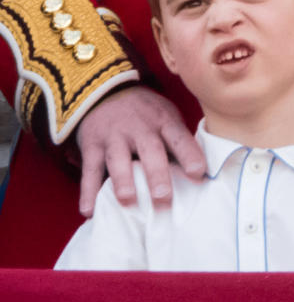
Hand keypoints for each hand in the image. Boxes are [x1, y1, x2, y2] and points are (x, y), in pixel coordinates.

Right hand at [75, 86, 204, 216]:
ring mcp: (114, 137)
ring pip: (118, 159)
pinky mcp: (91, 146)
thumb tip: (198, 175)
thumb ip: (177, 142)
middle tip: (163, 197)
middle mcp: (139, 128)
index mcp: (164, 121)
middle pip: (150, 150)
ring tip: (128, 200)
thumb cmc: (146, 113)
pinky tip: (89, 211)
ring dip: (123, 180)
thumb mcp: (166, 116)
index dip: (189, 155)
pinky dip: (88, 191)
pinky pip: (90, 170)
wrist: (105, 91)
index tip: (198, 174)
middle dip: (157, 174)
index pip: (179, 138)